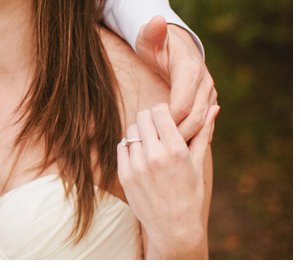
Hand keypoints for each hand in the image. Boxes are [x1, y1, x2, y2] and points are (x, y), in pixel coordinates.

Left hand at [117, 103, 218, 258]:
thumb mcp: (198, 164)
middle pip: (142, 116)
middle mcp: (155, 156)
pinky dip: (130, 147)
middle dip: (150, 119)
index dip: (162, 111)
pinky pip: (121, 147)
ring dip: (139, 133)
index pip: (159, 110)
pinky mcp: (124, 175)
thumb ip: (203, 132)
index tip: (166, 117)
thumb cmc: (190, 194)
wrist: (174, 227)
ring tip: (150, 144)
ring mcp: (137, 166)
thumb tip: (214, 107)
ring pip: (130, 131)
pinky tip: (141, 157)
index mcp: (176, 150)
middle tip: (157, 129)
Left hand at [135, 15, 216, 140]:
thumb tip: (157, 20)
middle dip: (176, 133)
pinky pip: (203, 121)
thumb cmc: (155, 41)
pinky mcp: (208, 99)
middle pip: (195, 118)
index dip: (167, 120)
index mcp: (190, 69)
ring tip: (163, 147)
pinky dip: (190, 132)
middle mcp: (205, 82)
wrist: (174, 42)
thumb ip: (152, 31)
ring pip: (202, 122)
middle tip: (156, 145)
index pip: (182, 105)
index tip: (150, 128)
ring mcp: (209, 91)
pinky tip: (173, 143)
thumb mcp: (149, 36)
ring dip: (184, 136)